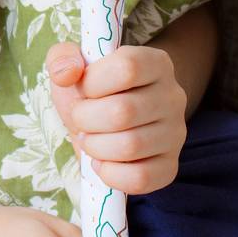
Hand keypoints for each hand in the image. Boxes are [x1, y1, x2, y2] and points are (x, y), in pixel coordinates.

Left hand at [46, 40, 187, 194]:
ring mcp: (175, 134)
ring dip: (95, 146)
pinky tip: (101, 162)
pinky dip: (110, 174)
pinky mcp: (169, 167)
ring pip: (130, 146)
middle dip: (86, 119)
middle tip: (80, 120)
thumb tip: (67, 73)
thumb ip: (62, 58)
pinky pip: (140, 178)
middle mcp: (172, 96)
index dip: (94, 82)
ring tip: (89, 139)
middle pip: (124, 111)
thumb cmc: (92, 90)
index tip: (84, 89)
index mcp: (155, 62)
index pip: (127, 68)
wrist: (106, 122)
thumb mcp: (73, 64)